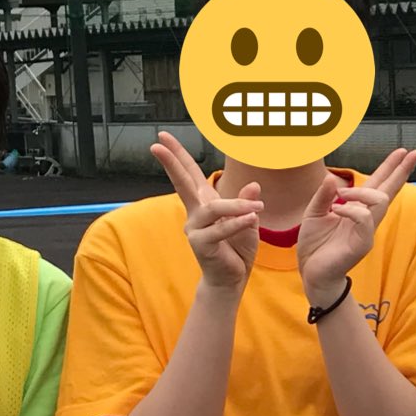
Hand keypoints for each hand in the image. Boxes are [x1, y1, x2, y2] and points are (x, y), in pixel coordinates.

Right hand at [153, 130, 259, 291]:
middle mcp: (196, 213)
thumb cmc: (237, 249)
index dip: (177, 155)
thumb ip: (246, 202)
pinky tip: (252, 218)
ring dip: (236, 205)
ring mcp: (196, 228)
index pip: (190, 174)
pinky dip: (237, 223)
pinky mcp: (201, 244)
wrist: (232, 279)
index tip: (162, 136)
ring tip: (258, 208)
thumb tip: (254, 185)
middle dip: (172, 162)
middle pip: (182, 182)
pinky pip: (221, 229)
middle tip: (157, 144)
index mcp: (204, 203)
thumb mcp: (247, 221)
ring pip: (214, 208)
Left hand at [298, 148, 415, 308]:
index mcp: (356, 209)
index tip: (404, 152)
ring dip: (362, 192)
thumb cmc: (315, 245)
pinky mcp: (363, 244)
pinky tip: (336, 209)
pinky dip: (350, 209)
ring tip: (342, 195)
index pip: (378, 185)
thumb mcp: (314, 213)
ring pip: (379, 201)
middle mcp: (366, 219)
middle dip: (401, 170)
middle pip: (389, 190)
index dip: (391, 168)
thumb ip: (324, 195)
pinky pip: (364, 218)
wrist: (311, 272)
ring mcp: (367, 232)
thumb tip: (332, 180)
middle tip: (414, 153)